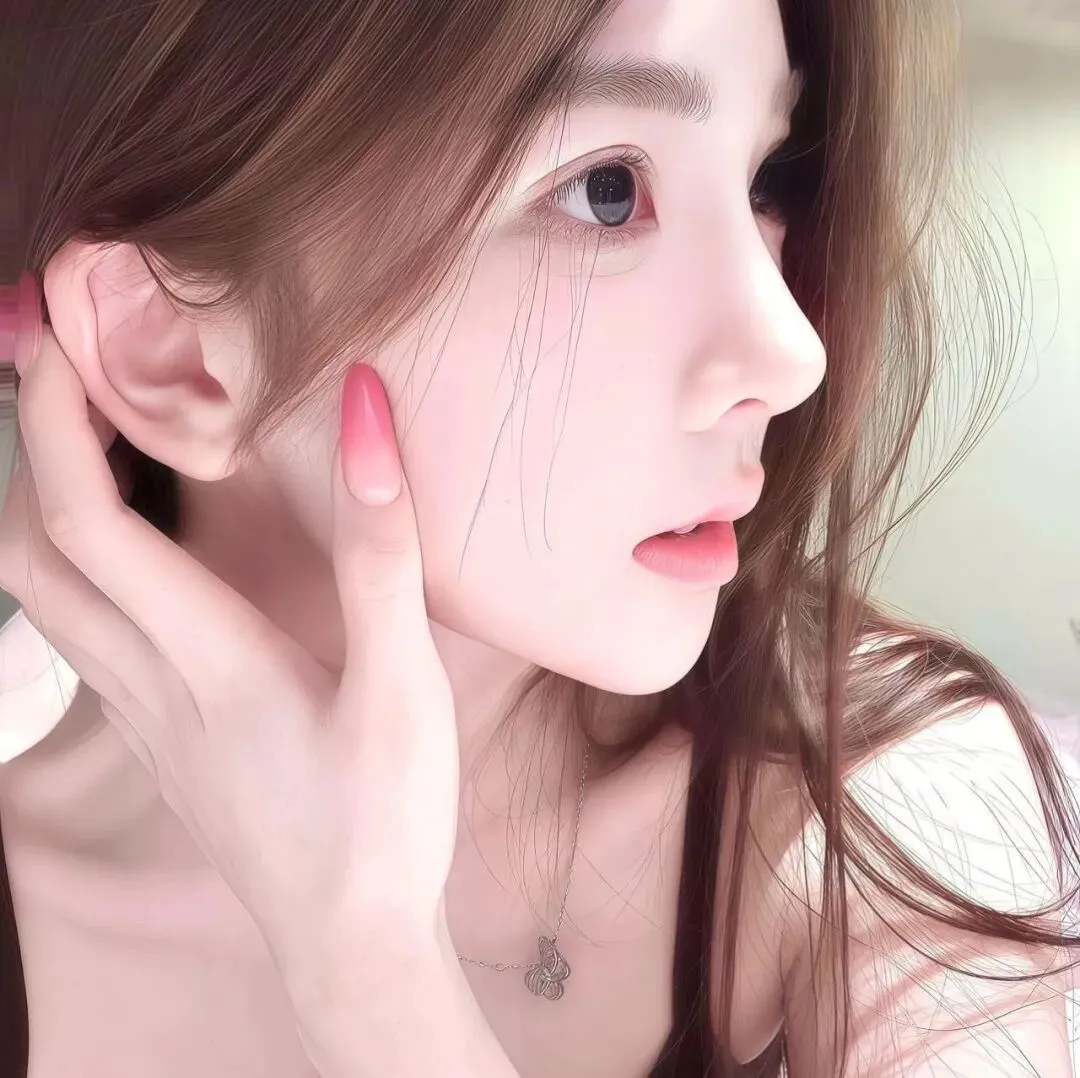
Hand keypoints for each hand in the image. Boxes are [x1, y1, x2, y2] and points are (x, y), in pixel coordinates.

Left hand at [0, 321, 459, 978]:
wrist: (351, 946)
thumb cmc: (386, 820)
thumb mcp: (403, 685)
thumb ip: (382, 552)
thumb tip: (363, 416)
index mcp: (204, 663)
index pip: (84, 522)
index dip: (58, 421)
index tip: (67, 343)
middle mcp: (147, 688)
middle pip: (26, 558)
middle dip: (26, 453)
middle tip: (65, 376)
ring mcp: (141, 723)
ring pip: (41, 603)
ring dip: (41, 510)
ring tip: (90, 443)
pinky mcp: (157, 744)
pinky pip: (80, 640)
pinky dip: (75, 568)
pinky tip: (130, 551)